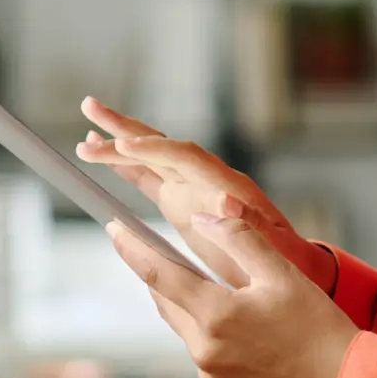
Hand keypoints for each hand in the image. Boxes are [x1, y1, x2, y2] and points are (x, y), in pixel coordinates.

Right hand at [76, 98, 317, 286]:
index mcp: (229, 185)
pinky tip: (102, 155)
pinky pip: (148, 178)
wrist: (292, 268)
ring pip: (150, 158)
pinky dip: (124, 166)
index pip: (187, 157)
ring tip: (85, 130)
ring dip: (118, 143)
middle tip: (90, 109)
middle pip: (162, 145)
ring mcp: (193, 188)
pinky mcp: (182, 202)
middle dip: (126, 129)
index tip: (124, 145)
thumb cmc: (286, 261)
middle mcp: (207, 179)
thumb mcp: (275, 247)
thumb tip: (226, 198)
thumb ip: (251, 223)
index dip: (155, 149)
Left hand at [109, 212, 357, 377]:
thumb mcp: (281, 272)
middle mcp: (205, 350)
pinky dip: (207, 329)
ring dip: (187, 303)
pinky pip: (202, 351)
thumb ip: (238, 238)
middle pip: (167, 302)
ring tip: (203, 282)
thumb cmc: (318, 326)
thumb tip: (202, 219)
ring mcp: (211, 374)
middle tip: (154, 246)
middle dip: (161, 274)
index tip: (112, 227)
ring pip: (184, 326)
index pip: (158, 275)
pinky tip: (233, 320)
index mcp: (216, 316)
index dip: (132, 249)